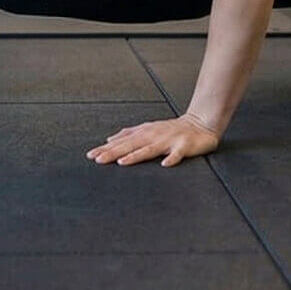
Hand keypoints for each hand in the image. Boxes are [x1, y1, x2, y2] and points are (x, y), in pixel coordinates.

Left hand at [86, 114, 219, 167]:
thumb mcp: (148, 128)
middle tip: (98, 159)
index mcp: (145, 133)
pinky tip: (165, 165)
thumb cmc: (172, 129)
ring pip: (150, 149)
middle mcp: (154, 135)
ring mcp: (168, 141)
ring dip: (136, 155)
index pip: (122, 142)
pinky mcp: (184, 146)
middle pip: (131, 145)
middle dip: (114, 152)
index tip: (91, 155)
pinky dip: (172, 159)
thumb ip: (129, 134)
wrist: (200, 124)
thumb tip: (109, 139)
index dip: (106, 149)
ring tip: (122, 162)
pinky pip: (177, 154)